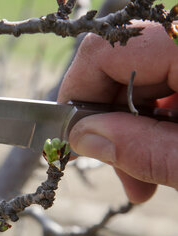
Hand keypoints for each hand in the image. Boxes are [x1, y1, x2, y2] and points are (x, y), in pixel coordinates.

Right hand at [58, 21, 177, 202]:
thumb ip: (141, 148)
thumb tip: (80, 137)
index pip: (104, 51)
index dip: (76, 96)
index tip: (71, 140)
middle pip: (121, 68)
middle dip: (110, 126)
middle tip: (123, 178)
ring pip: (143, 81)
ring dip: (135, 132)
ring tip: (146, 179)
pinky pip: (168, 85)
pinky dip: (160, 124)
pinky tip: (166, 157)